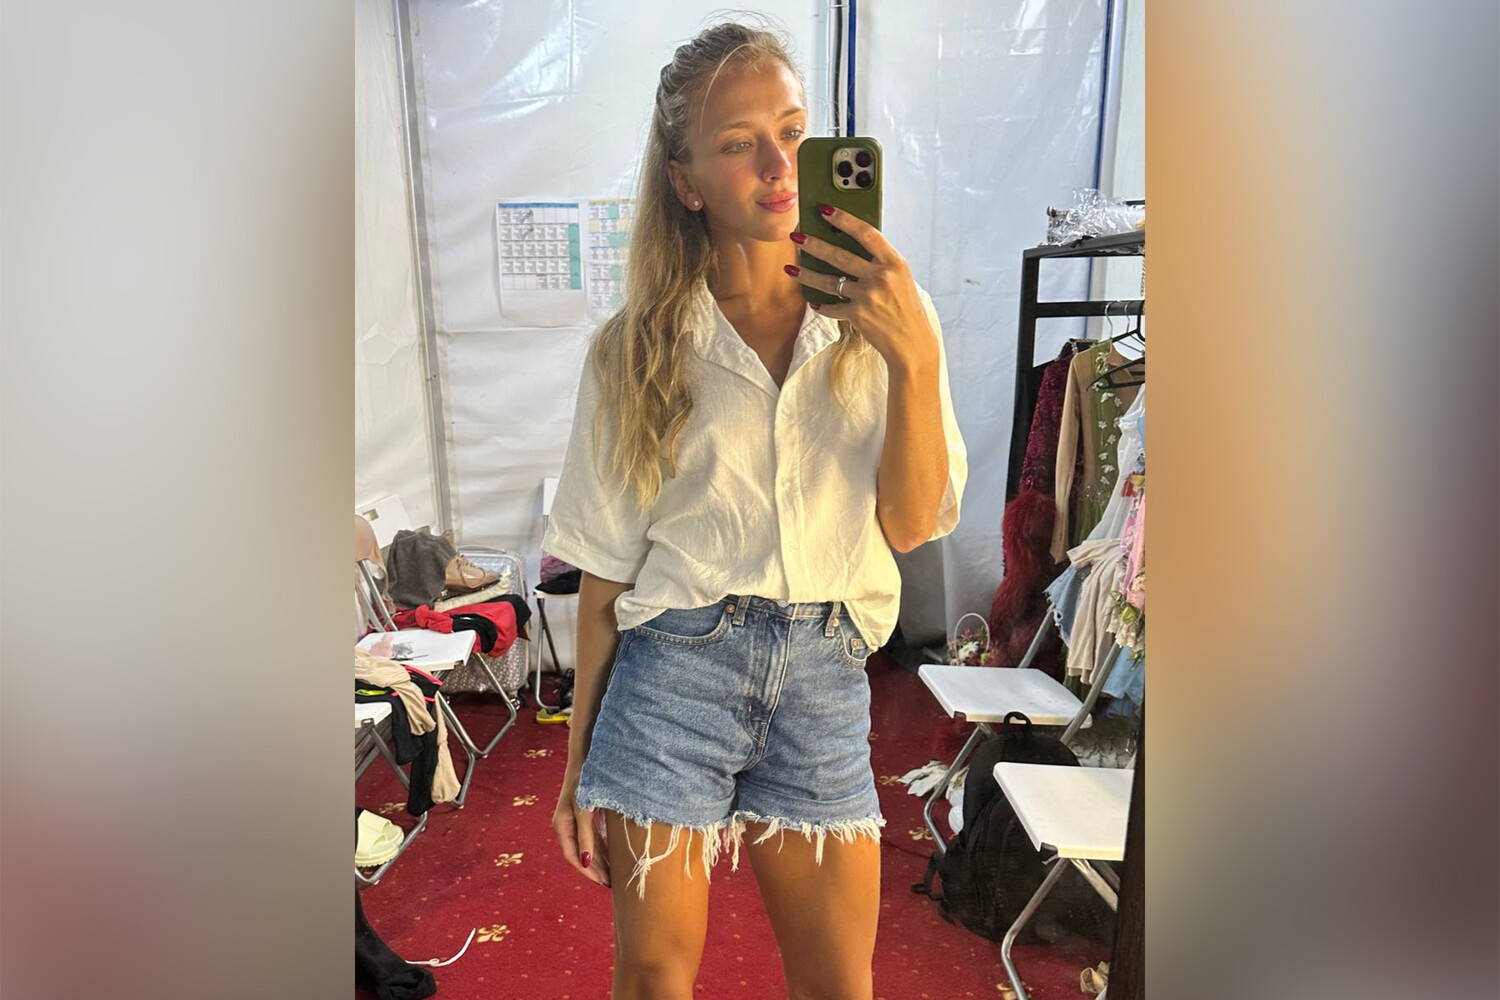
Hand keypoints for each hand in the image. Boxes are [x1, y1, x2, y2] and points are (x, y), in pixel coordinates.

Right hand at [553, 770, 610, 888]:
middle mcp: (568, 825)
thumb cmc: (584, 781)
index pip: (573, 856)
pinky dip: (603, 848)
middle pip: (581, 854)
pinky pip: (594, 837)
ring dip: (601, 861)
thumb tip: (584, 862)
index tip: (602, 882)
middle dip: (596, 870)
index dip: (587, 871)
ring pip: (588, 847)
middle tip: (612, 884)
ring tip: (615, 875)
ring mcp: (577, 820)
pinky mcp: (586, 814)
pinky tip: (614, 857)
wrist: (587, 755)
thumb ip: (585, 835)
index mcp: (562, 825)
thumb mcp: (584, 809)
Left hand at [787, 204, 938, 372]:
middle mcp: (881, 277)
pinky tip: (815, 303)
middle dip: (814, 245)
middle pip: (840, 255)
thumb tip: (852, 246)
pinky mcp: (858, 315)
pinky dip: (824, 306)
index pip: (866, 233)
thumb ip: (881, 263)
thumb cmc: (907, 309)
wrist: (912, 343)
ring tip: (791, 269)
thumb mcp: (902, 279)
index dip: (844, 220)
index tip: (825, 210)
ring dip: (807, 275)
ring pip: (829, 281)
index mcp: (895, 263)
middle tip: (796, 236)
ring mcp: (868, 296)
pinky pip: (833, 307)